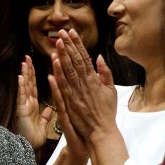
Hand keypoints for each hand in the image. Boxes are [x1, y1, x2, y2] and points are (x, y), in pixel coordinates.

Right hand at [14, 55, 51, 149]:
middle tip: (28, 56)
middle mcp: (27, 103)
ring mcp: (23, 106)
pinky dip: (22, 87)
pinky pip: (22, 97)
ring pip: (25, 87)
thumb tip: (48, 109)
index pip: (34, 86)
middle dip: (28, 69)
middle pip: (28, 83)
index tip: (33, 63)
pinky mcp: (21, 111)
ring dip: (24, 74)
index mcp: (33, 105)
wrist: (28, 149)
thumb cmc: (34, 139)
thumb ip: (45, 116)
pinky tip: (21, 77)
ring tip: (24, 62)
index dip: (33, 74)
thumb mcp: (42, 125)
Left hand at [51, 29, 117, 144]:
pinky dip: (58, 78)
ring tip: (56, 44)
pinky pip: (63, 89)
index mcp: (94, 80)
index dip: (77, 44)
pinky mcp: (70, 104)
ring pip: (68, 73)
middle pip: (75, 62)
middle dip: (68, 46)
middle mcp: (85, 85)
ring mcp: (77, 95)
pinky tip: (53, 68)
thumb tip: (99, 57)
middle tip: (61, 32)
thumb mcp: (111, 90)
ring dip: (62, 58)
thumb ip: (105, 73)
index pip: (84, 58)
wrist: (102, 132)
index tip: (71, 33)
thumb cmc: (106, 112)